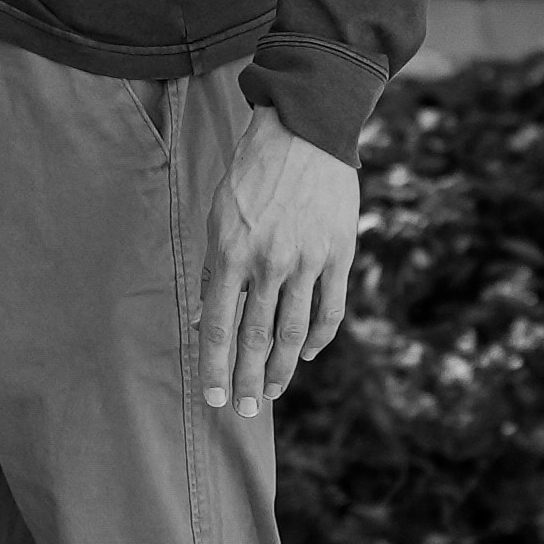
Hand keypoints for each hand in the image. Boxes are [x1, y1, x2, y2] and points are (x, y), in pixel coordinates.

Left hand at [192, 113, 363, 412]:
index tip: (214, 397)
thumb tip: (205, 320)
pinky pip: (330, 310)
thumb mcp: (219, 217)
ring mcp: (308, 260)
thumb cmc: (253, 174)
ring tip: (270, 393)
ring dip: (281, 370)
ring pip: (294, 332)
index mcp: (232, 253)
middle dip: (248, 380)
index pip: (221, 326)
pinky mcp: (338, 254)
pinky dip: (317, 338)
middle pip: (257, 338)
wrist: (305, 132)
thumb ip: (214, 270)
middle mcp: (269, 263)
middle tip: (244, 411)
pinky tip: (304, 355)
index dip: (216, 366)